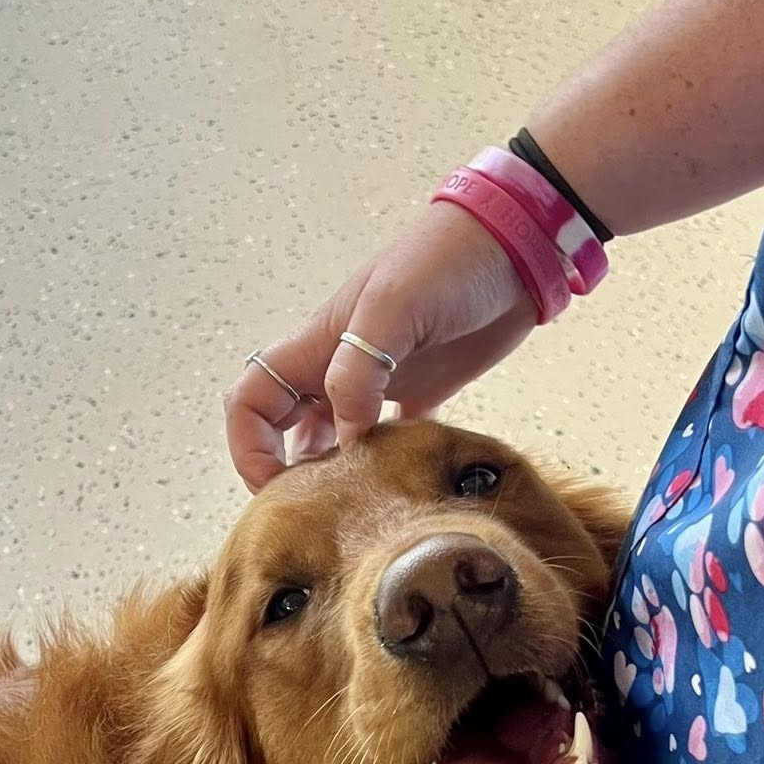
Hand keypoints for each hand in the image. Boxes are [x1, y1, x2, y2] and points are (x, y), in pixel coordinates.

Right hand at [225, 202, 535, 490]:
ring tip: (356, 512)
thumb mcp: (394, 307)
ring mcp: (380, 381)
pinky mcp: (422, 393)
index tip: (279, 489)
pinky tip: (401, 492)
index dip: (249, 448)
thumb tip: (344, 442)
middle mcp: (339, 367)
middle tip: (316, 516)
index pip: (251, 401)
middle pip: (283, 428)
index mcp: (319, 345)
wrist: (513, 247)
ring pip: (333, 438)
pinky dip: (387, 467)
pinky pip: (389, 440)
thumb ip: (360, 372)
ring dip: (335, 475)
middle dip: (286, 474)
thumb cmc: (448, 261)